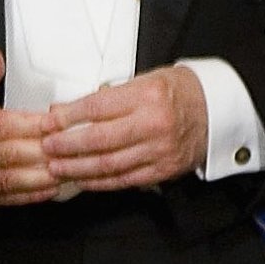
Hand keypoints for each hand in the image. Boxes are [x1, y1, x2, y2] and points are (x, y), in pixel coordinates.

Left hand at [41, 65, 207, 190]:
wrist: (217, 110)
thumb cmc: (178, 92)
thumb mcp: (142, 81)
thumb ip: (104, 97)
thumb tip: (64, 109)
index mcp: (147, 96)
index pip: (96, 107)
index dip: (66, 117)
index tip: (48, 122)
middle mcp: (154, 124)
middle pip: (99, 139)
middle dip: (66, 145)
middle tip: (47, 147)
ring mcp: (160, 150)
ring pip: (109, 164)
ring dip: (77, 168)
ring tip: (56, 167)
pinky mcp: (163, 170)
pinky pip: (124, 180)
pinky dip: (99, 182)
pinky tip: (82, 179)